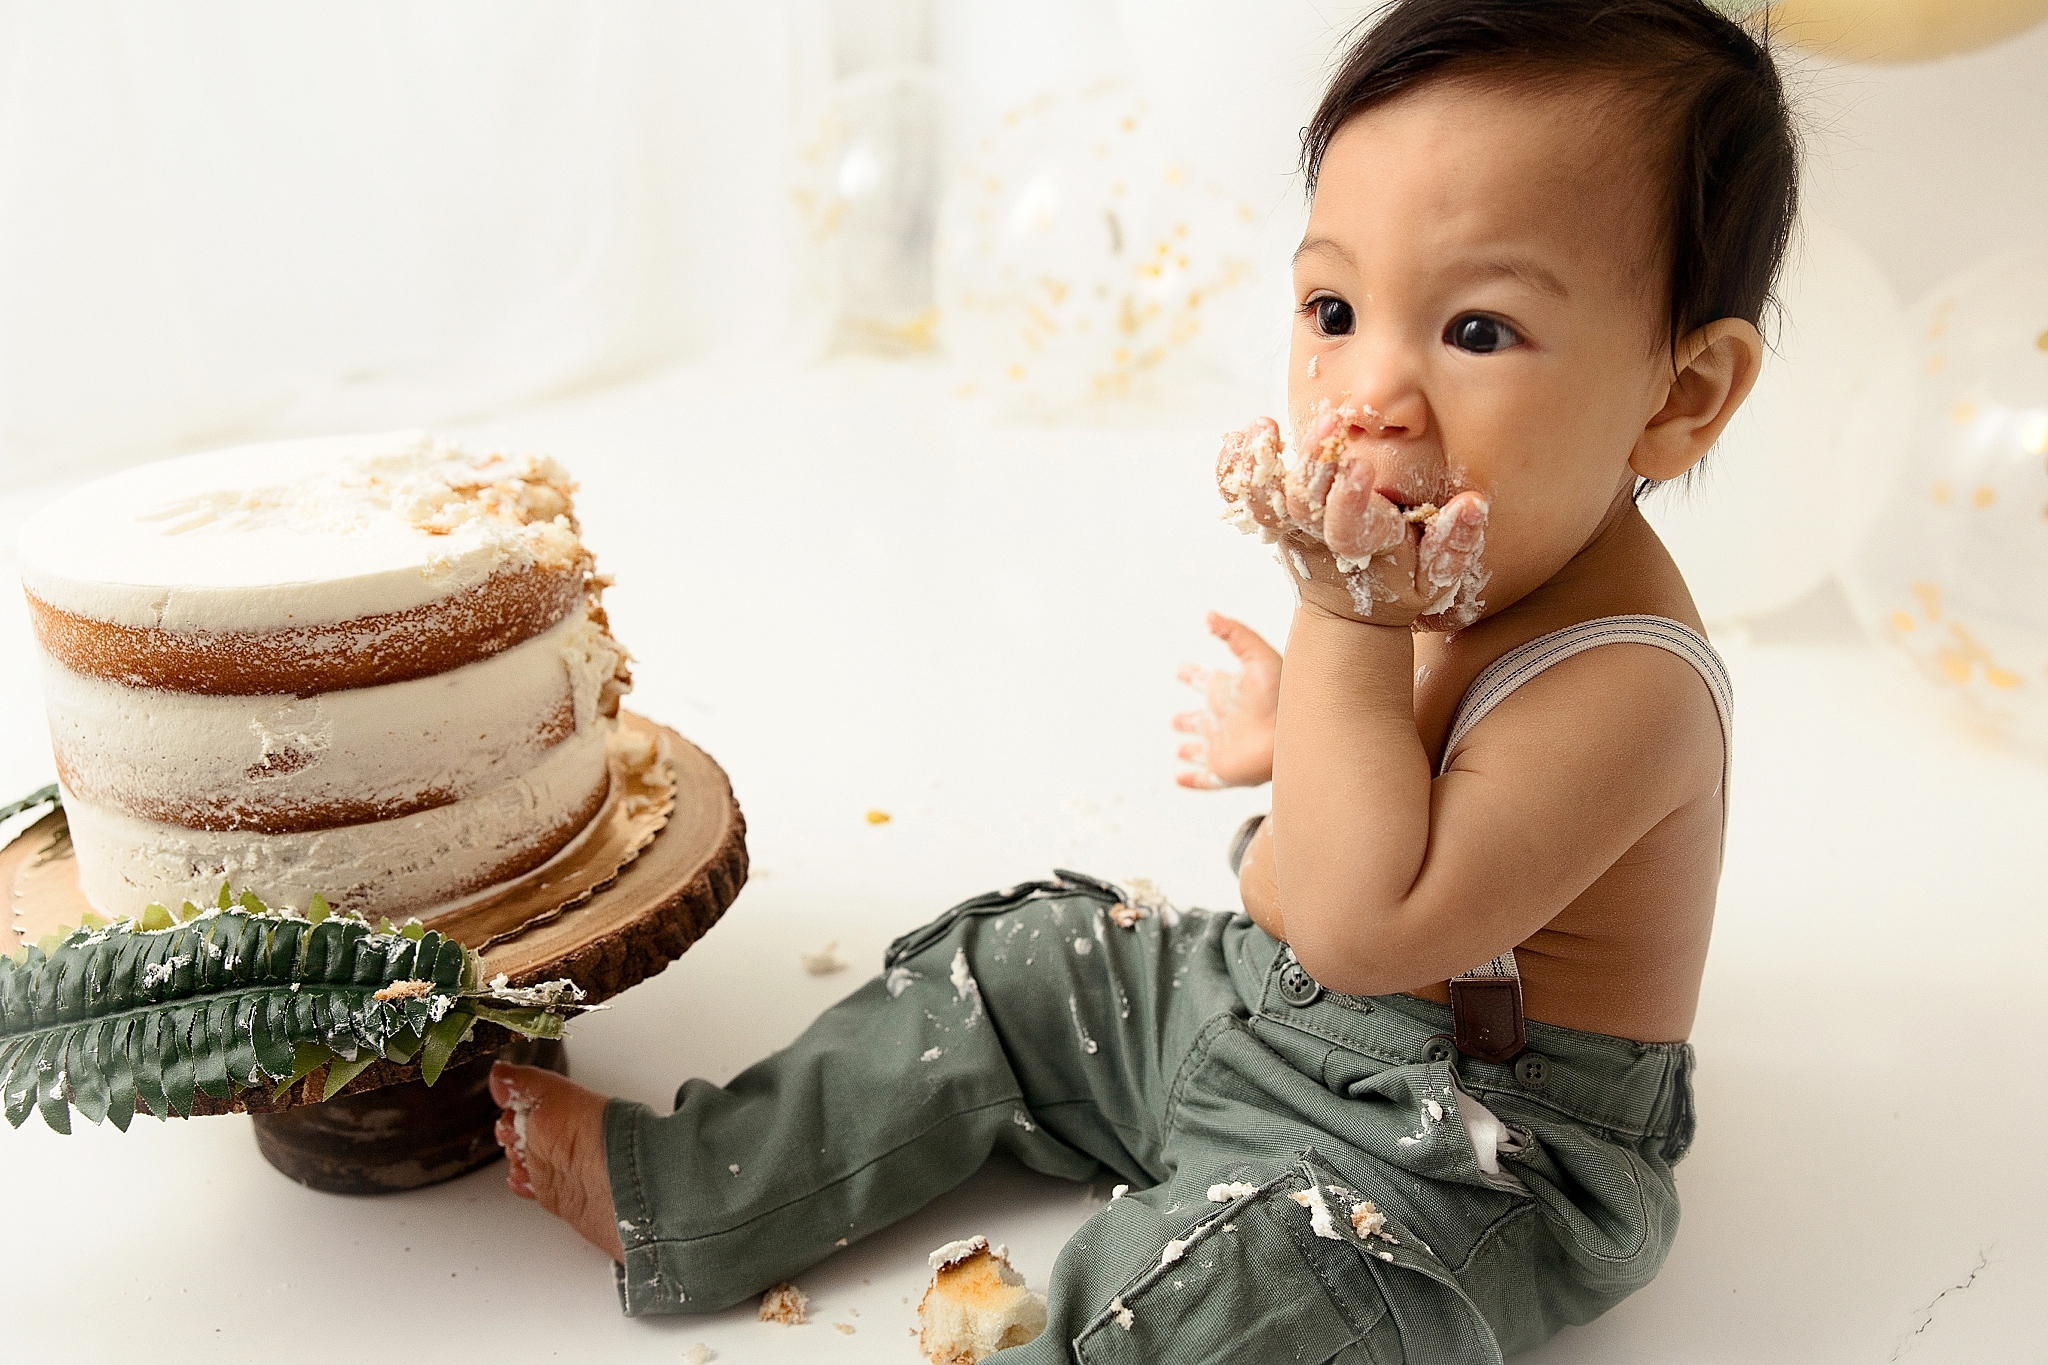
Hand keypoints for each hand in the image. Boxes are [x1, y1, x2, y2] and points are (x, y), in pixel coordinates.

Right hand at [1173, 612, 1280, 788]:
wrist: (1300, 735)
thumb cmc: (1283, 695)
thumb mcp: (1258, 656)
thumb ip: (1233, 633)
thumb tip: (1208, 615)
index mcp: (1230, 691)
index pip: (1205, 680)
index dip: (1190, 675)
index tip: (1179, 670)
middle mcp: (1225, 718)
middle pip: (1200, 718)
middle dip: (1186, 719)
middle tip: (1174, 720)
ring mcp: (1224, 746)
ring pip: (1200, 749)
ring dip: (1189, 750)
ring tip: (1180, 751)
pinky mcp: (1225, 771)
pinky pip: (1205, 779)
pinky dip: (1191, 780)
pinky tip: (1179, 779)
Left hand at [1218, 409, 1490, 630]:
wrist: (1348, 611)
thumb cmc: (1400, 586)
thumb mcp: (1436, 577)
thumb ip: (1453, 544)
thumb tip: (1473, 505)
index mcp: (1362, 550)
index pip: (1352, 528)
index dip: (1352, 502)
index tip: (1361, 469)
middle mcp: (1319, 540)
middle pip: (1306, 507)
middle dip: (1314, 467)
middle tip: (1327, 426)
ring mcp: (1291, 530)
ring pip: (1267, 504)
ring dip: (1261, 468)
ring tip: (1260, 429)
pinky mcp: (1274, 521)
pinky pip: (1247, 498)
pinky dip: (1236, 471)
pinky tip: (1237, 439)